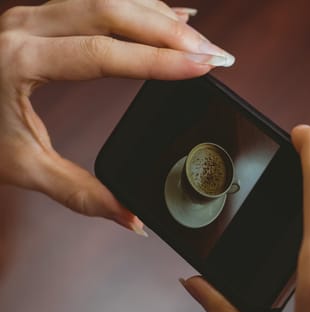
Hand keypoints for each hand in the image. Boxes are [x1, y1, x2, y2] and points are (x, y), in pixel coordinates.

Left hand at [0, 0, 234, 233]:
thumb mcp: (20, 167)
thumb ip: (80, 194)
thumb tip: (132, 219)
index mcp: (20, 61)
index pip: (105, 54)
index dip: (161, 61)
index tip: (203, 67)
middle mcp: (26, 26)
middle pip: (114, 12)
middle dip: (173, 33)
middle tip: (216, 55)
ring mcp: (33, 13)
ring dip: (161, 17)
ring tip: (203, 41)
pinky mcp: (42, 13)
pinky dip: (141, 6)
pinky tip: (173, 15)